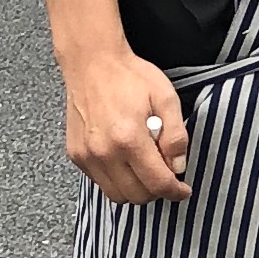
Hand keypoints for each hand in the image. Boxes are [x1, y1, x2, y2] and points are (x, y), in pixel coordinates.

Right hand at [62, 43, 191, 204]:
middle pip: (136, 196)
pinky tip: (126, 162)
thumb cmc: (128, 76)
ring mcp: (86, 155)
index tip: (182, 190)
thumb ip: (176, 136)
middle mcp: (104, 152)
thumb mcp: (166, 99)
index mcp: (129, 138)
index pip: (157, 183)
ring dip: (136, 190)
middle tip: (165, 177)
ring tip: (145, 169)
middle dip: (156, 192)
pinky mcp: (76, 154)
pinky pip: (100, 182)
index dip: (175, 191)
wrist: (91, 62)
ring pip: (116, 195)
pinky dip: (117, 180)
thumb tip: (177, 166)